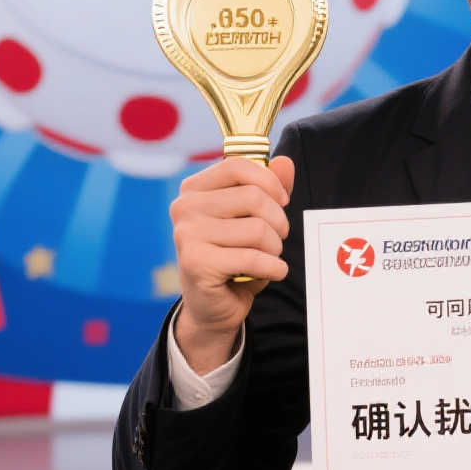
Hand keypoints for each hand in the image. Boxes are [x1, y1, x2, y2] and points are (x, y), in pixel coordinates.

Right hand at [169, 155, 294, 369]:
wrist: (213, 307)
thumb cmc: (234, 257)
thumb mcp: (253, 219)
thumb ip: (270, 189)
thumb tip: (285, 162)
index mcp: (194, 189)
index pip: (238, 166)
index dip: (270, 182)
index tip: (282, 201)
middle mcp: (185, 207)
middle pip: (254, 198)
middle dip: (278, 222)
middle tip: (277, 239)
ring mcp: (187, 234)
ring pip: (257, 229)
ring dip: (275, 248)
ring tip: (267, 258)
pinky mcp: (196, 263)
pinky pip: (253, 258)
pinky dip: (273, 268)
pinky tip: (272, 272)